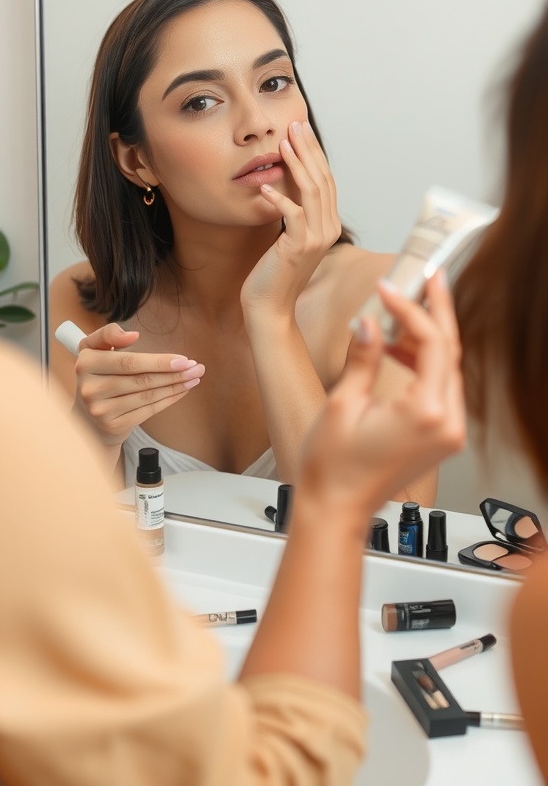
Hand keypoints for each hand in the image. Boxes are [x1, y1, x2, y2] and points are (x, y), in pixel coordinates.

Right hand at [73, 322, 204, 449]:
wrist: (87, 419)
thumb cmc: (98, 377)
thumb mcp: (94, 351)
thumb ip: (108, 335)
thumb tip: (132, 334)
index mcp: (85, 362)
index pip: (128, 362)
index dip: (158, 361)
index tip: (183, 359)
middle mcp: (89, 387)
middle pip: (141, 379)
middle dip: (174, 373)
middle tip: (197, 368)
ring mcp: (100, 409)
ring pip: (147, 395)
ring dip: (175, 386)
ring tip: (194, 378)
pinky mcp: (112, 425)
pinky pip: (147, 410)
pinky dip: (168, 400)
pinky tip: (181, 391)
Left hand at [240, 119, 340, 315]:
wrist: (271, 307)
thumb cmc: (274, 272)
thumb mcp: (287, 236)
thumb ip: (293, 211)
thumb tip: (284, 180)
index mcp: (329, 224)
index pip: (326, 180)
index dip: (314, 153)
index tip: (301, 130)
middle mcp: (329, 229)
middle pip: (322, 180)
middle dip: (308, 150)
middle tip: (295, 125)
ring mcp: (316, 239)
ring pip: (311, 192)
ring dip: (296, 165)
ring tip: (283, 144)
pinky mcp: (298, 247)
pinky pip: (292, 215)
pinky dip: (279, 198)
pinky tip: (265, 186)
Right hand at [298, 272, 464, 523]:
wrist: (337, 507)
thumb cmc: (334, 468)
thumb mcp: (345, 403)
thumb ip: (364, 357)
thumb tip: (369, 322)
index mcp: (426, 414)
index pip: (432, 344)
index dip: (411, 309)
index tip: (387, 289)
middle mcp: (447, 424)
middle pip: (451, 352)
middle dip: (437, 311)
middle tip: (427, 277)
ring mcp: (449, 433)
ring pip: (448, 368)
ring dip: (428, 336)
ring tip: (403, 309)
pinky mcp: (441, 436)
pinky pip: (441, 387)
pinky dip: (424, 362)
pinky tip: (399, 348)